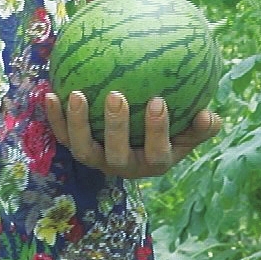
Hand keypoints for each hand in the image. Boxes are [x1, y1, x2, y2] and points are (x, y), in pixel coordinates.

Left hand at [44, 90, 221, 179]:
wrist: (138, 141)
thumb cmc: (169, 131)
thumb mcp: (190, 132)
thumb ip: (202, 127)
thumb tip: (210, 115)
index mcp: (154, 163)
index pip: (157, 151)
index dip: (157, 130)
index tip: (158, 100)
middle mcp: (124, 166)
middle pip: (117, 154)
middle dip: (116, 127)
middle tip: (116, 95)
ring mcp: (98, 160)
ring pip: (83, 149)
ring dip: (78, 123)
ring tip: (77, 94)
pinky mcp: (78, 150)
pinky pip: (63, 136)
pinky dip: (55, 118)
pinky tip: (50, 92)